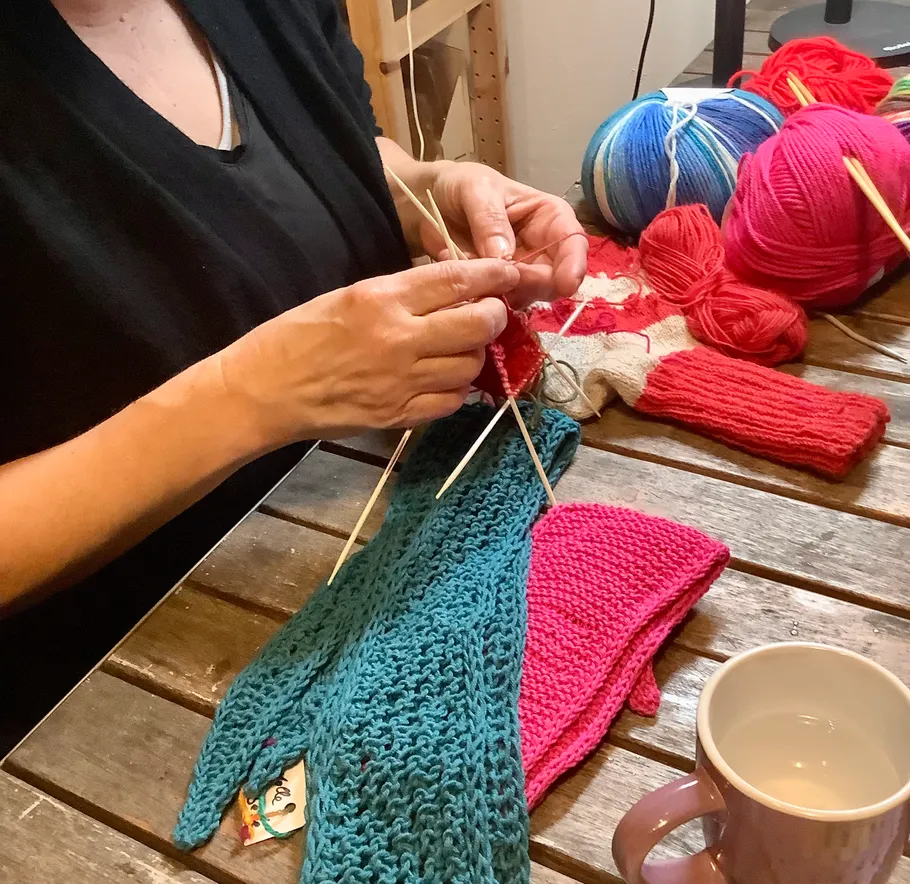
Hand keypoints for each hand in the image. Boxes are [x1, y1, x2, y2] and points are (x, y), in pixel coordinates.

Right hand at [213, 259, 518, 445]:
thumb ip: (400, 295)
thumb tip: (450, 294)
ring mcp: (402, 382)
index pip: (456, 280)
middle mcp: (399, 339)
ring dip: (475, 355)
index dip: (493, 274)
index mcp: (381, 299)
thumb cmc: (296, 337)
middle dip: (494, 316)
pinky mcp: (399, 415)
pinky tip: (444, 381)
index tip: (509, 272)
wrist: (265, 391)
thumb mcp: (347, 297)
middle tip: (491, 314)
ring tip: (462, 348)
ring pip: (470, 366)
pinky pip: (451, 402)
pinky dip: (457, 389)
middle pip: (477, 325)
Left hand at [425, 162, 587, 306]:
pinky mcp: (498, 288)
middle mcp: (541, 247)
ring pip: (529, 295)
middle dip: (534, 284)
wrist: (429, 202)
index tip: (566, 284)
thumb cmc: (460, 186)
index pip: (573, 241)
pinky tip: (467, 284)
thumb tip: (505, 258)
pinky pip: (501, 304)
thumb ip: (490, 220)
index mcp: (548, 216)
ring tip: (477, 276)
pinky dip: (486, 299)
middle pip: (554, 277)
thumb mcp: (476, 190)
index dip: (574, 264)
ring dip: (507, 294)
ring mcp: (519, 271)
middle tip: (504, 281)